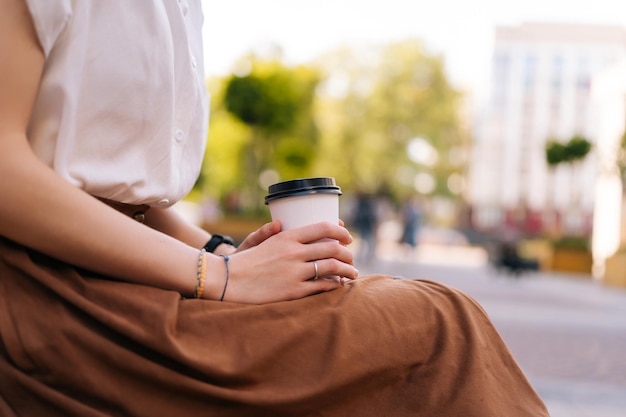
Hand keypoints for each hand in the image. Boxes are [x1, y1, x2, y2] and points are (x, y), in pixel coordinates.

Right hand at [222, 221, 358, 303]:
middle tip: (352, 258)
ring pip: (332, 267)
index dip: (341, 233)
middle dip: (348, 253)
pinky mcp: (294, 291)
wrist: (227, 281)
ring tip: (352, 273)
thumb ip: (271, 231)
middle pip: (332, 248)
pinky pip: (322, 286)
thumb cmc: (245, 261)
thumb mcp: (258, 241)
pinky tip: (338, 285)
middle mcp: (293, 252)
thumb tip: (280, 223)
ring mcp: (294, 272)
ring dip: (347, 270)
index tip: (348, 238)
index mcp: (287, 237)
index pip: (323, 228)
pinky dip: (335, 284)